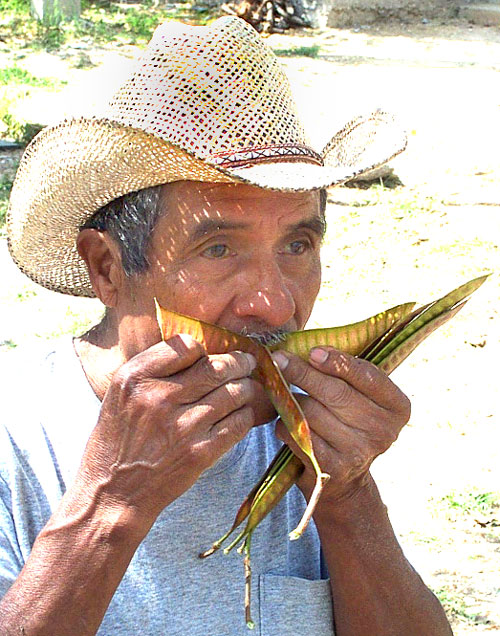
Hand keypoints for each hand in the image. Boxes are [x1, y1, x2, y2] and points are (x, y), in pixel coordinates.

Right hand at [76, 334, 259, 526]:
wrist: (113, 492)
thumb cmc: (117, 439)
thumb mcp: (120, 394)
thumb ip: (152, 369)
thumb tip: (196, 350)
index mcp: (136, 378)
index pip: (186, 346)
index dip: (204, 350)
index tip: (209, 355)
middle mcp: (159, 398)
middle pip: (216, 367)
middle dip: (239, 362)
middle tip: (247, 362)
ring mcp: (182, 426)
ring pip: (233, 393)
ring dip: (247, 387)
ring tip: (249, 386)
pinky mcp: (200, 452)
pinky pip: (238, 423)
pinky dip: (245, 414)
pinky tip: (242, 413)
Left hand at [272, 347, 410, 505]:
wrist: (345, 481)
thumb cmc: (348, 422)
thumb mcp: (360, 398)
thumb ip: (345, 373)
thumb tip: (310, 350)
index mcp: (397, 407)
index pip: (368, 376)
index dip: (338, 362)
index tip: (313, 351)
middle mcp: (384, 431)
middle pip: (336, 393)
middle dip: (303, 373)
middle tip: (279, 359)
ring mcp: (359, 453)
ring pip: (312, 413)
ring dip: (291, 400)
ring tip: (285, 396)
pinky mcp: (331, 469)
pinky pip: (297, 434)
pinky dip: (285, 424)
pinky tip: (287, 421)